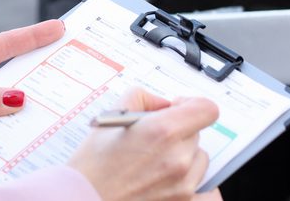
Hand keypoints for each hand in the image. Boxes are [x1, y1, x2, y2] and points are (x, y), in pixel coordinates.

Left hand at [0, 20, 64, 150]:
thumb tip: (17, 99)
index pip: (4, 45)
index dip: (32, 37)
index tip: (58, 28)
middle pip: (9, 68)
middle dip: (36, 64)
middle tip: (66, 59)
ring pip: (1, 95)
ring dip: (20, 99)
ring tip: (50, 97)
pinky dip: (4, 121)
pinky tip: (18, 126)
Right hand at [69, 89, 221, 200]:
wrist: (84, 198)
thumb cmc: (93, 165)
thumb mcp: (112, 115)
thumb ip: (143, 98)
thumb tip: (163, 103)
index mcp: (163, 131)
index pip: (206, 109)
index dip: (192, 105)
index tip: (178, 108)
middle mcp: (178, 157)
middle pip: (198, 131)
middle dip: (179, 129)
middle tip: (154, 136)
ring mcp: (182, 183)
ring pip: (198, 156)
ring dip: (183, 153)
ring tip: (155, 158)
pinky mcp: (182, 200)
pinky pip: (198, 182)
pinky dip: (185, 176)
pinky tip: (161, 174)